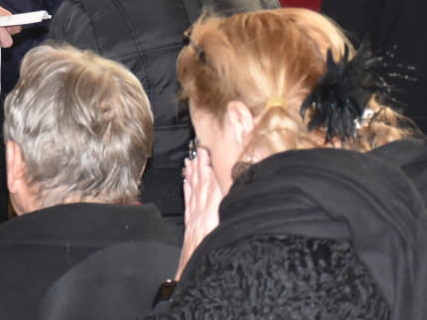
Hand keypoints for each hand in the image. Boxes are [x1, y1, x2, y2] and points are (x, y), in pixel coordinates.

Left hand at [176, 146, 223, 279]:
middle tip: (198, 148)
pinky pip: (188, 203)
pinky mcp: (190, 227)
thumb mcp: (227, 234)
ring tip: (191, 160)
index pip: (211, 184)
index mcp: (212, 215)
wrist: (193, 277)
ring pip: (193, 192)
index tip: (207, 151)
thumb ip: (232, 215)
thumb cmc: (213, 257)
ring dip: (192, 174)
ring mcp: (194, 220)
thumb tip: (241, 199)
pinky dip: (187, 190)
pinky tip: (185, 182)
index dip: (209, 166)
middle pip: (200, 184)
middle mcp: (201, 214)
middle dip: (199, 165)